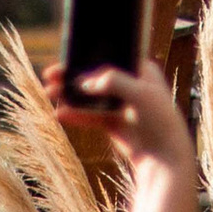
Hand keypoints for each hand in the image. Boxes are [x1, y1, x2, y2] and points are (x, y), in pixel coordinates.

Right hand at [42, 59, 194, 173]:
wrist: (164, 157)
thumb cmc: (159, 121)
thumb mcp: (141, 95)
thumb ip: (114, 82)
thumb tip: (86, 82)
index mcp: (142, 70)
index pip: (111, 56)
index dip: (88, 54)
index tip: (66, 55)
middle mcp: (131, 84)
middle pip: (96, 75)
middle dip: (72, 75)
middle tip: (50, 75)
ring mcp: (121, 104)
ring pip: (90, 95)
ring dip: (70, 94)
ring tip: (48, 93)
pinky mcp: (113, 122)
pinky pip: (90, 115)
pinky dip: (75, 114)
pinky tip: (59, 114)